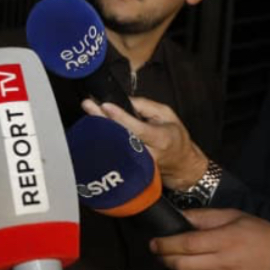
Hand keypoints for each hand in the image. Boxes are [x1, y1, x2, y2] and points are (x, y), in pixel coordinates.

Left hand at [81, 96, 208, 189]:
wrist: (180, 164)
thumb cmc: (174, 137)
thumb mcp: (167, 115)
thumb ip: (146, 106)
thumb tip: (124, 100)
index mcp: (161, 139)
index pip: (137, 129)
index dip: (120, 117)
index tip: (106, 105)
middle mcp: (148, 154)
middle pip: (121, 137)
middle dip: (103, 120)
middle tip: (88, 105)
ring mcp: (137, 164)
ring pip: (115, 146)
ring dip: (99, 129)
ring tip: (89, 111)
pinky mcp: (130, 168)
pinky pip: (114, 152)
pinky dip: (103, 139)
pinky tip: (94, 128)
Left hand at [149, 209, 269, 269]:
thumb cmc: (260, 236)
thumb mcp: (234, 217)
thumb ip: (205, 217)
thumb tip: (180, 216)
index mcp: (222, 241)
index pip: (184, 244)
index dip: (164, 244)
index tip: (153, 242)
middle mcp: (220, 264)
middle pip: (180, 264)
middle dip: (164, 258)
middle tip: (160, 252)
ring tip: (178, 262)